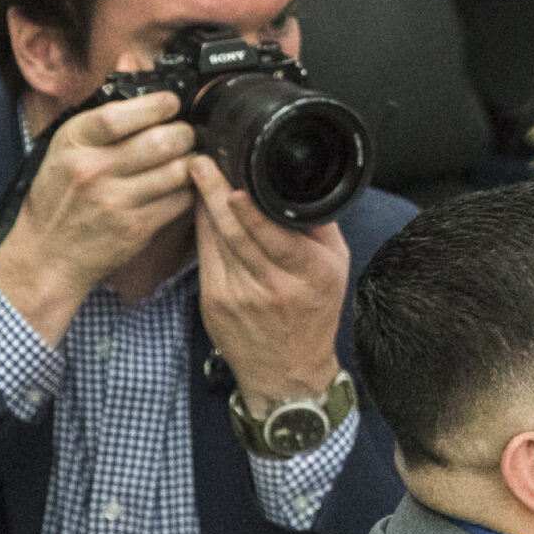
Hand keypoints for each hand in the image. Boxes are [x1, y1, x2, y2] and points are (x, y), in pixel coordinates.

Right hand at [0, 87, 195, 337]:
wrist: (46, 252)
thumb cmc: (60, 192)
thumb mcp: (68, 144)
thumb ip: (106, 104)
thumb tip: (133, 58)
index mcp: (73, 142)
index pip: (119, 116)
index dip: (156, 105)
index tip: (172, 102)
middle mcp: (92, 170)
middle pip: (161, 142)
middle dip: (185, 133)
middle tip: (185, 133)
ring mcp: (115, 202)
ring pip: (178, 171)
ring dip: (192, 161)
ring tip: (187, 158)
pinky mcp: (136, 228)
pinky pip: (181, 201)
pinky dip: (190, 190)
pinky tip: (182, 185)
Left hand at [190, 155, 348, 410]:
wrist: (287, 371)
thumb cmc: (314, 314)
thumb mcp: (337, 269)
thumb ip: (320, 228)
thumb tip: (298, 185)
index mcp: (309, 275)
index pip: (275, 239)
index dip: (251, 212)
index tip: (234, 185)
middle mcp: (273, 287)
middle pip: (236, 232)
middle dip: (214, 193)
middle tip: (200, 162)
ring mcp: (238, 296)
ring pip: (215, 240)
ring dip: (204, 205)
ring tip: (197, 175)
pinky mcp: (213, 302)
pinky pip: (205, 255)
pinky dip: (203, 229)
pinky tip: (201, 209)